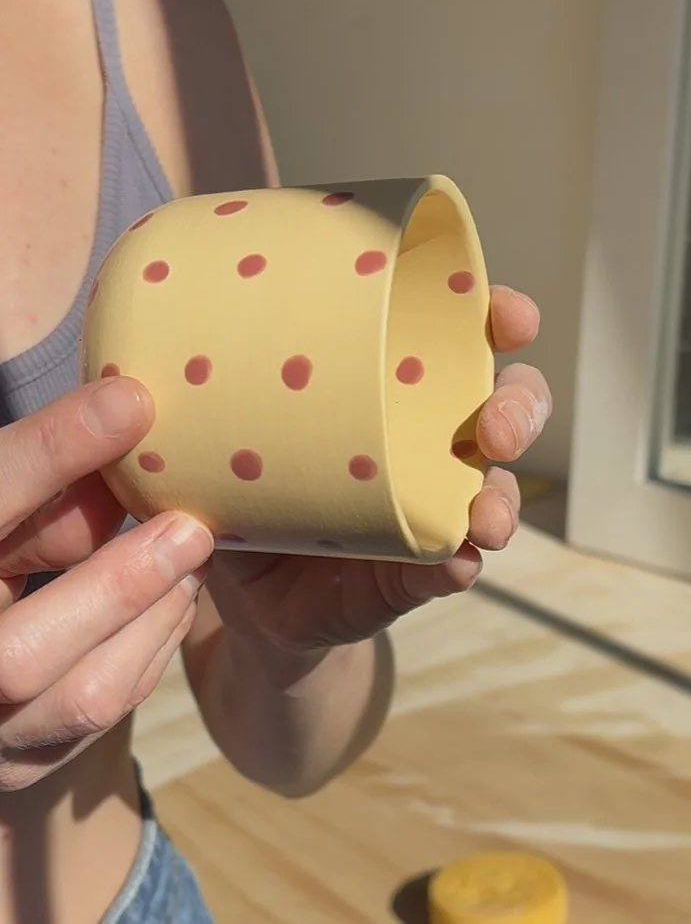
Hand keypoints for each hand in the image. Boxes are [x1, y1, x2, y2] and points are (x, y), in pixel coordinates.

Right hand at [0, 379, 212, 789]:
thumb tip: (126, 428)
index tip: (133, 400)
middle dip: (117, 584)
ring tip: (195, 555)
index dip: (49, 452)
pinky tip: (176, 597)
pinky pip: (104, 718)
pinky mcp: (21, 767)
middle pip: (17, 652)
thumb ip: (45, 483)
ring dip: (152, 619)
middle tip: (192, 526)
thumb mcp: (4, 506)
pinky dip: (152, 650)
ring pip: (80, 696)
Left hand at [207, 285, 550, 656]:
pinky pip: (454, 563)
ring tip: (486, 514)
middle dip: (517, 407)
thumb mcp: (224, 436)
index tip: (509, 313)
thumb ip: (203, 407)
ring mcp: (434, 503)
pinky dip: (459, 562)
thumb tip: (142, 375)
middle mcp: (432, 435)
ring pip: (498, 485)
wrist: (250, 602)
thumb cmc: (246, 488)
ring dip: (503, 496)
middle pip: (506, 403)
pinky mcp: (418, 570)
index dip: (498, 315)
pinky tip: (456, 563)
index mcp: (398, 383)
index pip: (462, 334)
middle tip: (494, 426)